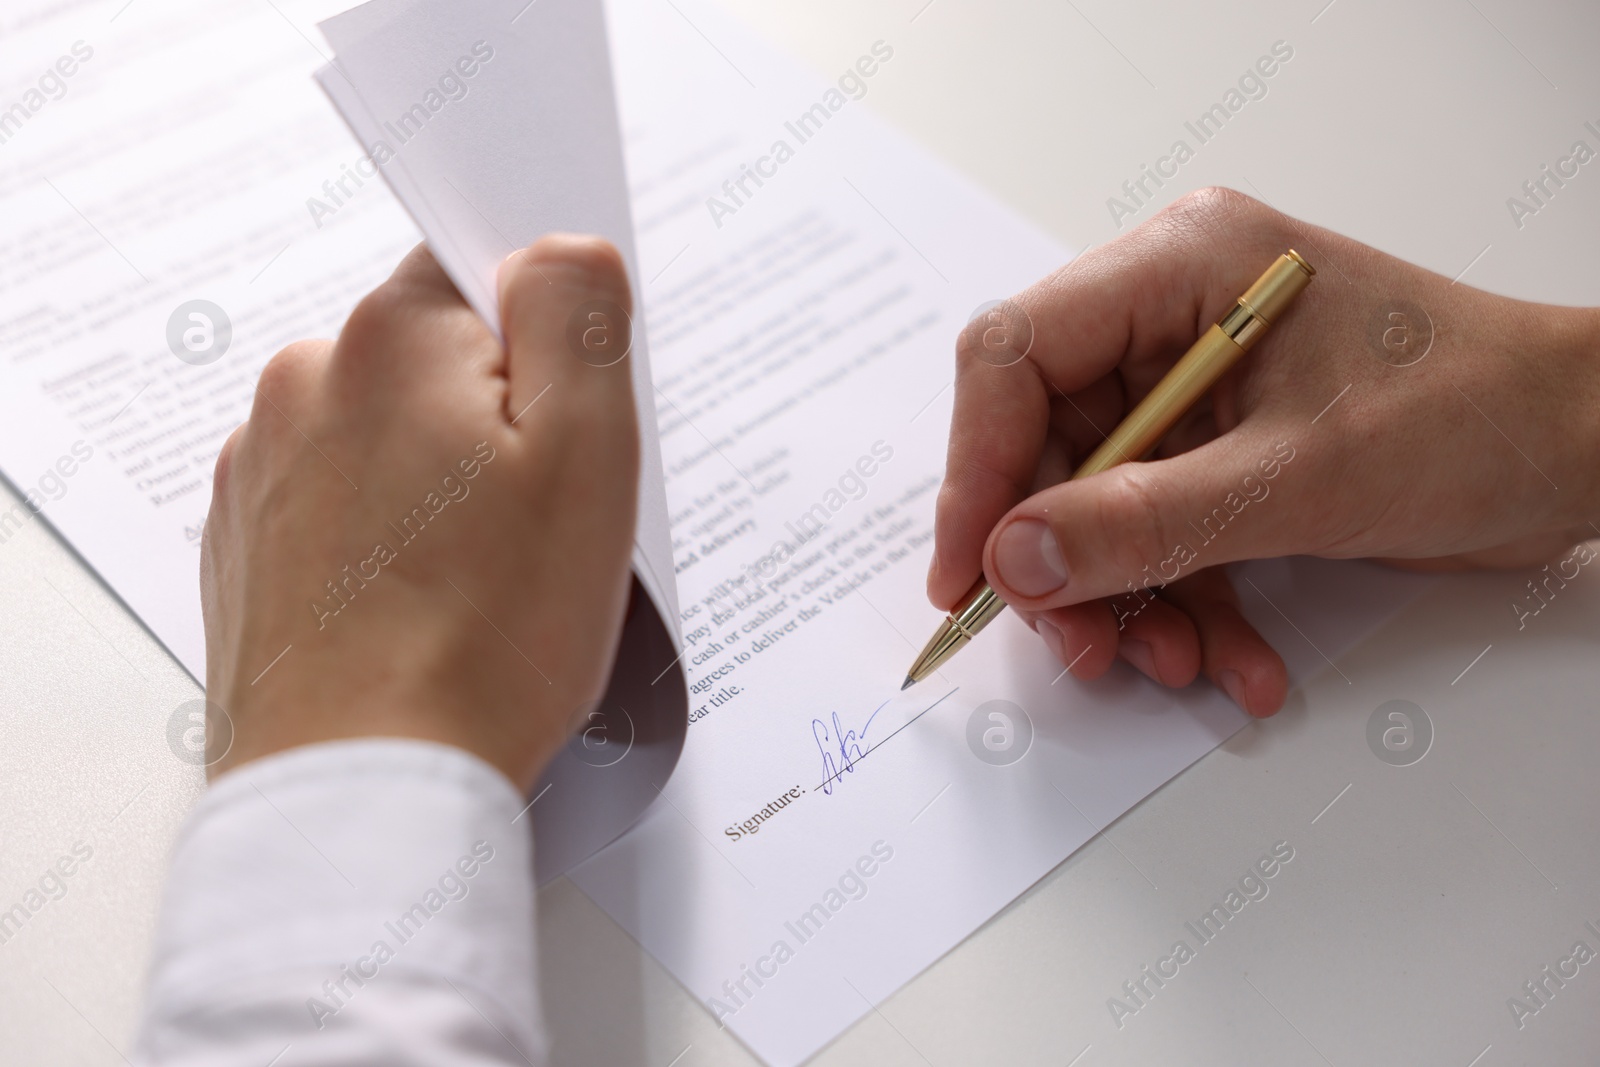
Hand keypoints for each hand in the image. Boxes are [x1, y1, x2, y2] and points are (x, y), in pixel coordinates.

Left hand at [202, 236, 639, 789]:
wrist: (363, 788)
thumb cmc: (485, 640)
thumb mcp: (588, 458)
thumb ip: (579, 317)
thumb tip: (556, 247)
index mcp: (392, 339)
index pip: (486, 272)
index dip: (547, 347)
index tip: (566, 423)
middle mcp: (305, 383)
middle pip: (440, 357)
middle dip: (499, 420)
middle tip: (536, 521)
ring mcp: (263, 465)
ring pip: (393, 432)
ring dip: (442, 481)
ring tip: (477, 579)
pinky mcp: (250, 538)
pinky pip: (344, 499)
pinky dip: (389, 533)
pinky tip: (423, 604)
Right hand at [929, 188, 1599, 716]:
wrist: (1583, 450)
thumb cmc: (1476, 415)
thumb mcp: (1298, 478)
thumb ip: (1142, 521)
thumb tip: (1016, 556)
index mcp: (1181, 267)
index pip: (1018, 354)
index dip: (978, 468)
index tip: (972, 572)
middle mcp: (1172, 316)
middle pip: (1050, 443)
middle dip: (1067, 560)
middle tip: (1084, 642)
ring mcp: (1196, 387)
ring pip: (1099, 504)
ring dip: (1130, 597)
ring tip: (1178, 660)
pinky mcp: (1222, 449)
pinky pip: (1161, 531)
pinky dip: (1187, 601)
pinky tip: (1235, 657)